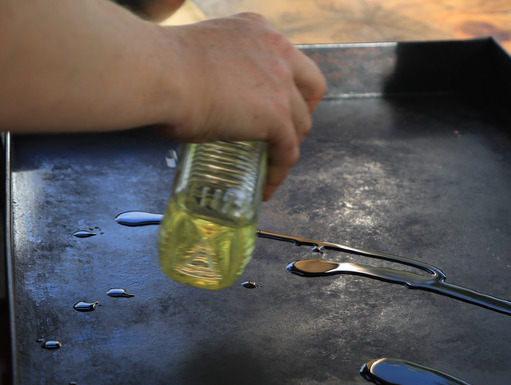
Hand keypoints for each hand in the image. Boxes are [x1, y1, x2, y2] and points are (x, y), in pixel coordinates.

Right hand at [158, 13, 326, 199]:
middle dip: (303, 111)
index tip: (277, 100)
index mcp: (258, 29)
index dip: (289, 84)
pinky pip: (287, 151)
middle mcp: (277, 51)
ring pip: (301, 123)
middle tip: (286, 131)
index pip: (289, 59)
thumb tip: (202, 101)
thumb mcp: (200, 57)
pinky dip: (278, 171)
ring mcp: (281, 84)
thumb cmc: (160, 65)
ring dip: (289, 144)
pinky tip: (266, 186)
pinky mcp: (277, 116)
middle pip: (310, 87)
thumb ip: (216, 74)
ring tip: (271, 162)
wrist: (157, 71)